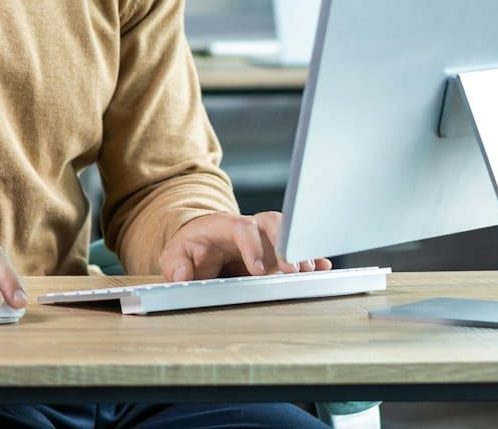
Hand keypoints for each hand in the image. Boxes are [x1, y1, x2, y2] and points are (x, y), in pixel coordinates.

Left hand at [159, 211, 332, 281]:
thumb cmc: (190, 249)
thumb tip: (182, 273)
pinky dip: (310, 255)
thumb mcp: (174, 255)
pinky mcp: (274, 250)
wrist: (199, 244)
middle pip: (272, 223)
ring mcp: (264, 237)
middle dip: (285, 243)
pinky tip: (323, 266)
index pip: (241, 228)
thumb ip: (175, 263)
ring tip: (311, 270)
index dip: (252, 246)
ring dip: (300, 250)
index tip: (258, 269)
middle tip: (295, 268)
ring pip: (287, 233)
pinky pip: (295, 247)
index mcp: (223, 225)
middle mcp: (248, 227)